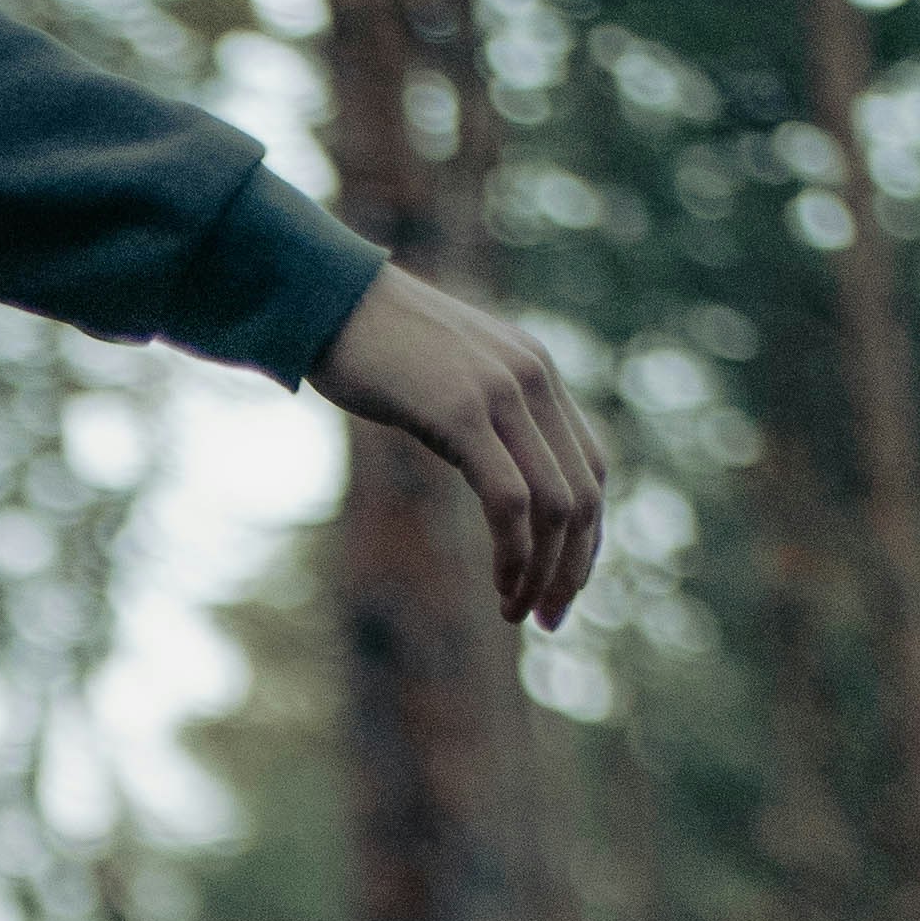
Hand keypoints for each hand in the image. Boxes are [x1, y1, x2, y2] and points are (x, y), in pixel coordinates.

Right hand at [308, 264, 607, 629]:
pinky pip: (510, 500)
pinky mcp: (462, 412)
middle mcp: (534, 379)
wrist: (327, 301)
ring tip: (517, 614)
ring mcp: (503, 393)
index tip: (561, 586)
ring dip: (543, 572)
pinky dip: (514, 554)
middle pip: (585, 493)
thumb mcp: (444, 380)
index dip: (587, 536)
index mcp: (537, 372)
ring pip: (556, 504)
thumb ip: (479, 417)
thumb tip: (487, 472)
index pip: (591, 467)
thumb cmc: (371, 347)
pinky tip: (500, 587)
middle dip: (572, 568)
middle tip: (549, 620)